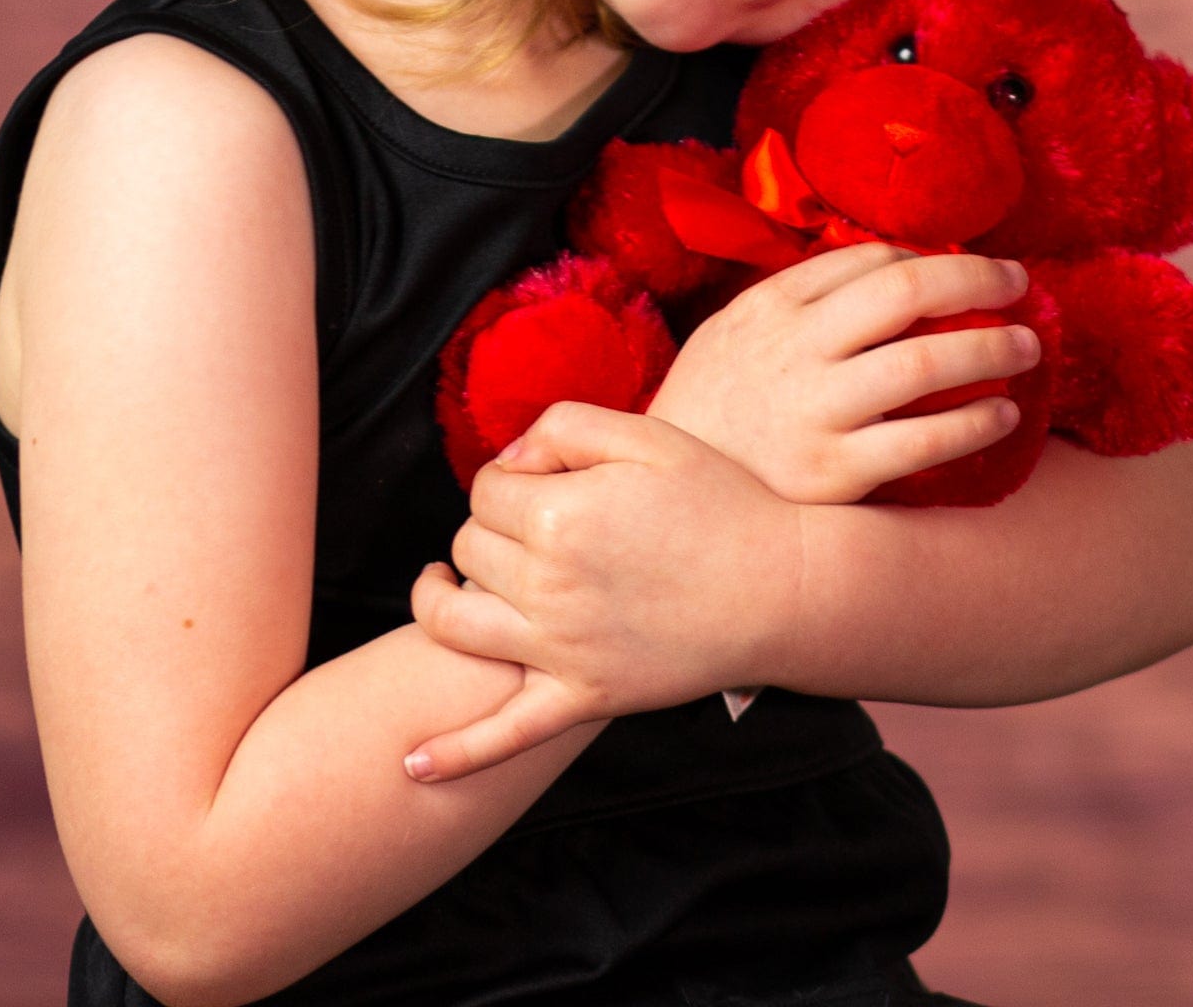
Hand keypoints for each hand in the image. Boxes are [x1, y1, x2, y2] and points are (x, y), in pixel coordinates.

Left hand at [405, 401, 802, 781]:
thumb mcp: (646, 435)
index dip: (509, 477)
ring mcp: (561, 648)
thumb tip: (505, 462)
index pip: (485, 488)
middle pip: (468, 546)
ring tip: (441, 585)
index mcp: (560, 513)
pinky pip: (504, 735)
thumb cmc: (718, 501)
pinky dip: (454, 755)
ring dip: (437, 601)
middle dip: (488, 527)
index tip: (544, 478)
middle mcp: (548, 584)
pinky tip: (411, 766)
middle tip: (531, 524)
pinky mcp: (582, 697)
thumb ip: (563, 427)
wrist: (780, 588)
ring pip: (454, 624)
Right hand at [646, 243, 1036, 503]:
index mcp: (770, 308)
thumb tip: (883, 265)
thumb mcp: (729, 335)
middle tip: (1018, 282)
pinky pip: (924, 440)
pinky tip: (1001, 413)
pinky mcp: (834, 475)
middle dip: (977, 279)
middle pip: (908, 292)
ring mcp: (815, 413)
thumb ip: (794, 301)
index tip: (966, 268)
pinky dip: (975, 421)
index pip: (869, 259)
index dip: (932, 257)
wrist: (662, 507)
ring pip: (926, 363)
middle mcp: (794, 351)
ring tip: (1027, 346)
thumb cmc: (711, 415)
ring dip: (992, 347)